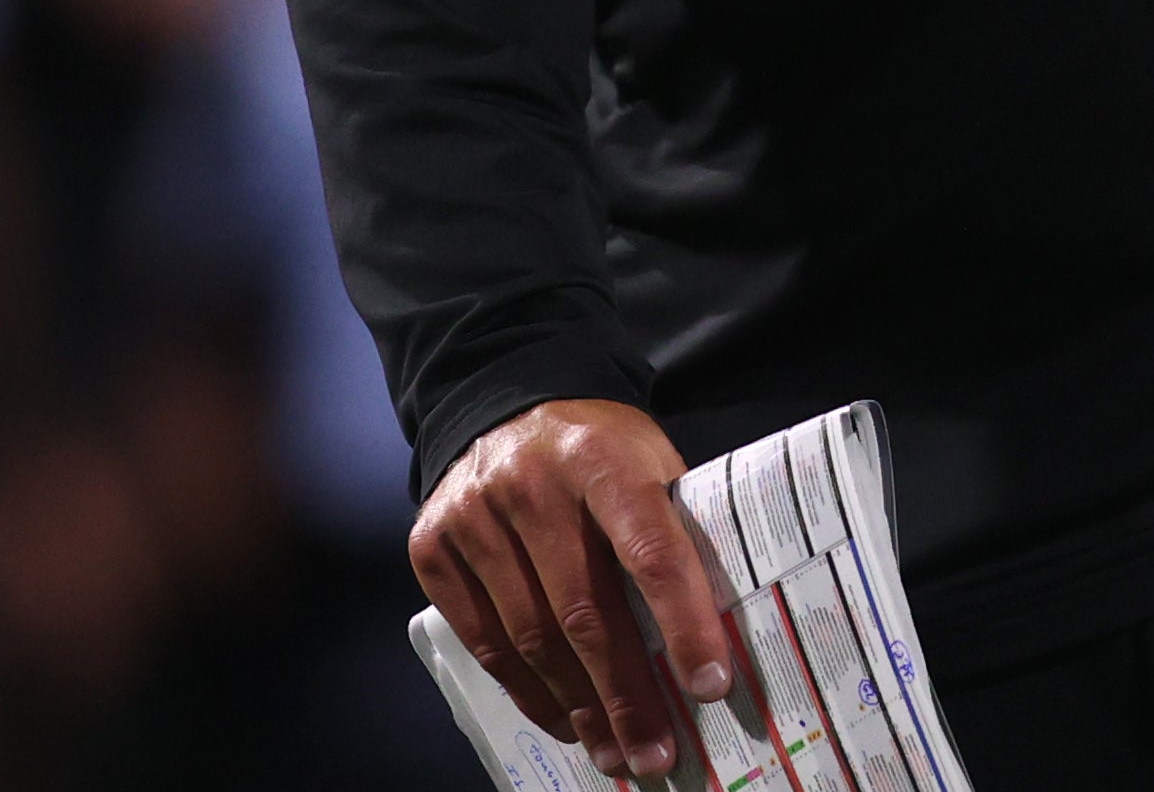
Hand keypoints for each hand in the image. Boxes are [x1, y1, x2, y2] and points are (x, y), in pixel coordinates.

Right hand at [408, 398, 740, 780]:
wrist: (502, 402)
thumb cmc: (596, 446)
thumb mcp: (648, 457)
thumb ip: (674, 526)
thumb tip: (719, 628)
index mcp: (603, 457)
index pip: (651, 551)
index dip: (684, 624)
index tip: (710, 685)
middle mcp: (532, 485)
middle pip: (585, 611)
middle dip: (626, 694)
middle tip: (656, 752)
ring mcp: (475, 517)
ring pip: (532, 638)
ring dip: (578, 707)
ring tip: (613, 752)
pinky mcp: (434, 548)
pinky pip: (484, 641)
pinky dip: (528, 691)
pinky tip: (562, 718)